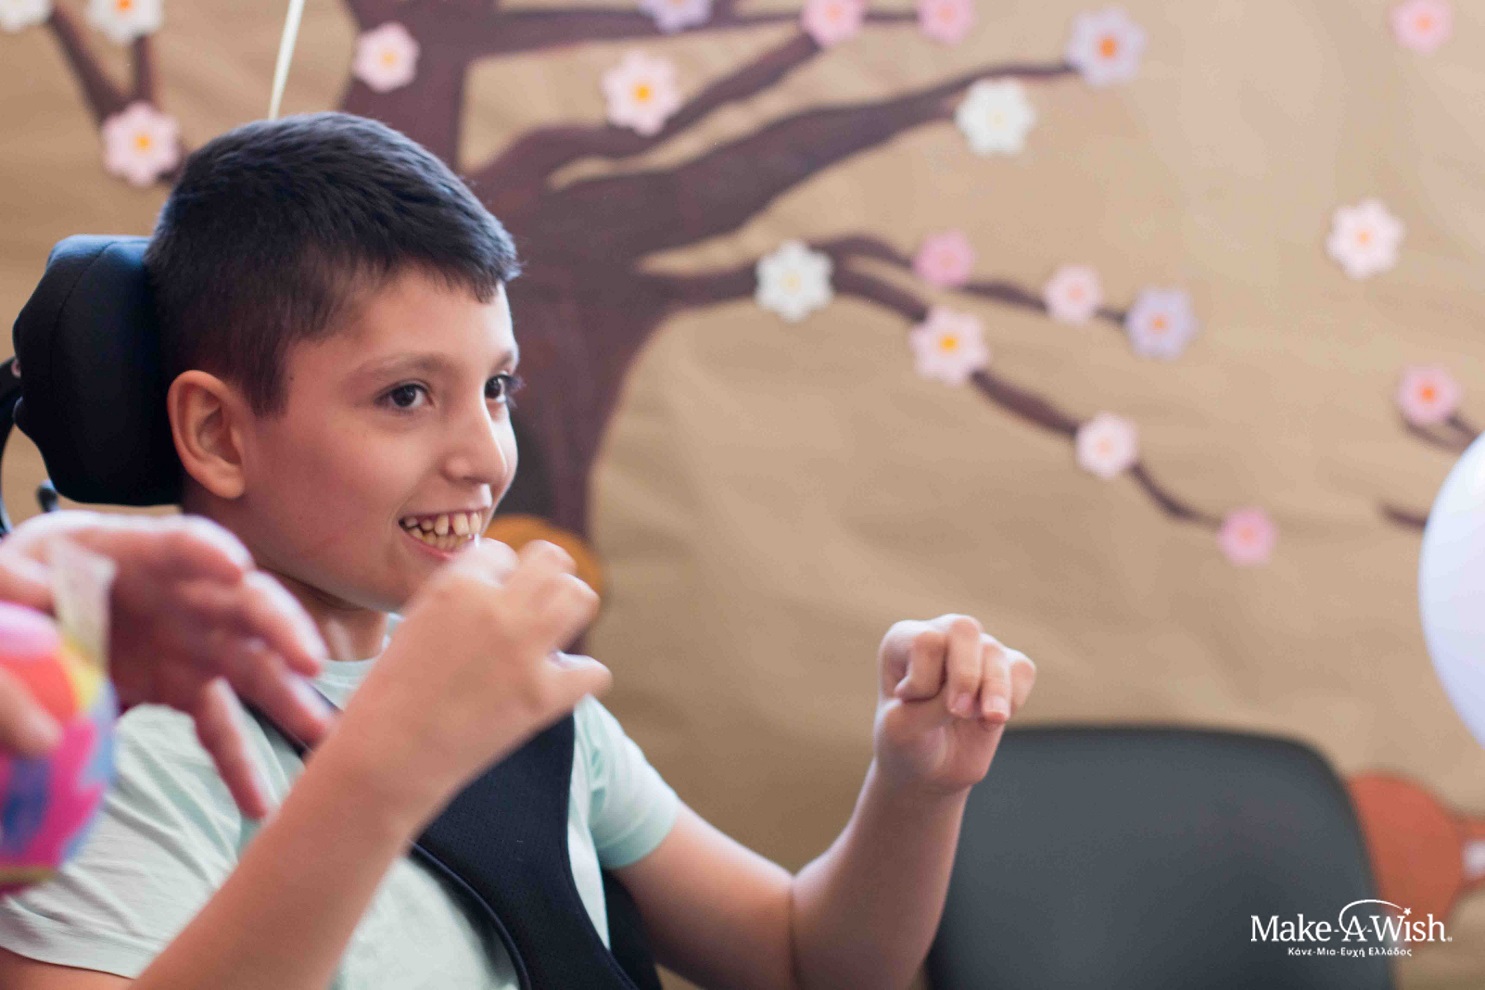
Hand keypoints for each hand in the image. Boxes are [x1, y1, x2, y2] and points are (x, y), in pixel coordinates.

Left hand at [0, 510, 334, 818]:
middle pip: (244, 606)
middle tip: (307, 662)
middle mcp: (184, 596)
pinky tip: (259, 804)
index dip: (209, 552)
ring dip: (286, 699)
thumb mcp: (5, 578)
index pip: (180, 545)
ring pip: (252, 667)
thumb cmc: (24, 585)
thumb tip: (39, 598)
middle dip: (281, 631)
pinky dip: (238, 765)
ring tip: (318, 734)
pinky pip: (219, 727)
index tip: (236, 568)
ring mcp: (192, 642)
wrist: (33, 624)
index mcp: (135, 553)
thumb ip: (11, 583)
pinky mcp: (185, 687)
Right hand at [328, 538, 609, 823]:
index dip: (495, 576)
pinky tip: (559, 683)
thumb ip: (461, 594)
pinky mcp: (543, 696)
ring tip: (550, 633)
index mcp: (457, 585)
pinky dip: (581, 677)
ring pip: (581, 598)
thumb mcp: (417, 620)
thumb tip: (502, 579)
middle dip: (546, 578)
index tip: (485, 603)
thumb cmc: (392, 692)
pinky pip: (594, 670)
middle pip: (554, 560)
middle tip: (533, 605)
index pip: (501, 552)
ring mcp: (524, 651)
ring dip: (569, 613)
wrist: (386, 757)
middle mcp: (496, 608)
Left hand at [873, 614, 1035, 796]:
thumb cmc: (906, 742)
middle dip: (966, 675)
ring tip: (987, 722)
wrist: (929, 771)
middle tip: (959, 712)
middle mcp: (941, 635)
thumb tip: (978, 691)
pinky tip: (991, 720)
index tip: (910, 703)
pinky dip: (1014, 698)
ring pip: (995, 652)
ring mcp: (975, 650)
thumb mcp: (903, 729)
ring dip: (994, 692)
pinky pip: (1022, 669)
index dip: (925, 680)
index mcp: (904, 639)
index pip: (926, 641)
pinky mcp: (1004, 670)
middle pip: (964, 629)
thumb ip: (934, 705)